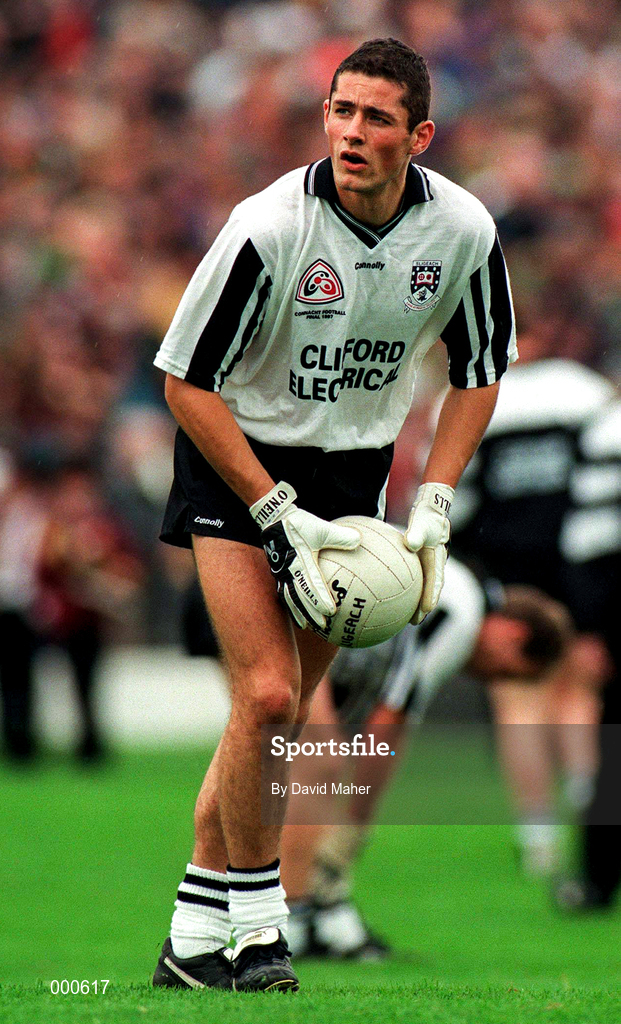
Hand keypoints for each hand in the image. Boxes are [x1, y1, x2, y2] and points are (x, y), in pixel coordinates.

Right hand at [250, 482, 359, 628]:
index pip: (312, 584)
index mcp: (300, 561)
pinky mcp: (278, 573)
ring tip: (306, 626)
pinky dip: (291, 605)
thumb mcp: (321, 527)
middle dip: (310, 612)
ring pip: (290, 598)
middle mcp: (289, 570)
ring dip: (298, 612)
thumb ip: (339, 535)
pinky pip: (284, 592)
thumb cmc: (298, 523)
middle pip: (300, 597)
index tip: (331, 612)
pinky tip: (297, 613)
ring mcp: (281, 573)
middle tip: (322, 626)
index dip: (320, 599)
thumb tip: (359, 541)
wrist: (274, 519)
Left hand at [404, 482, 453, 623]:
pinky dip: (406, 589)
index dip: (430, 596)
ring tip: (405, 616)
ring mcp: (428, 565)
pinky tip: (391, 595)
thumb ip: (417, 534)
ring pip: (423, 587)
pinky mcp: (420, 563)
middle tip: (414, 622)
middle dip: (423, 607)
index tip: (426, 609)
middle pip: (430, 590)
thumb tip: (410, 543)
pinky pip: (414, 579)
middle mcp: (434, 565)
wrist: (432, 510)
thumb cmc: (427, 517)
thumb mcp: (422, 524)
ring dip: (416, 601)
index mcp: (436, 559)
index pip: (435, 581)